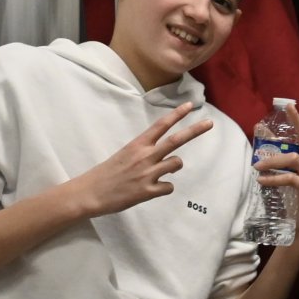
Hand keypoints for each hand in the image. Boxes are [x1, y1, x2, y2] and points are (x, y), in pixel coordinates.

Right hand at [67, 102, 213, 217]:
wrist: (88, 193)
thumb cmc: (106, 173)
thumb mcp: (124, 154)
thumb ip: (144, 152)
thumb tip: (164, 154)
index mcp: (137, 145)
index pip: (160, 125)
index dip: (176, 115)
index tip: (190, 105)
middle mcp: (144, 156)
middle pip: (176, 140)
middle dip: (195, 130)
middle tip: (210, 123)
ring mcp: (147, 173)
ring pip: (177, 163)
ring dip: (174, 166)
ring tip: (160, 171)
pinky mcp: (148, 191)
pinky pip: (169, 186)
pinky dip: (164, 187)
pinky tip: (152, 189)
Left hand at [252, 90, 298, 243]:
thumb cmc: (294, 191)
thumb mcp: (287, 170)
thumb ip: (278, 153)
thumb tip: (261, 129)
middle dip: (298, 120)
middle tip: (289, 106)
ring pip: (292, 159)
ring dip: (272, 160)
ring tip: (256, 166)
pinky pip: (289, 179)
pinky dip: (273, 178)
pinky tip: (262, 180)